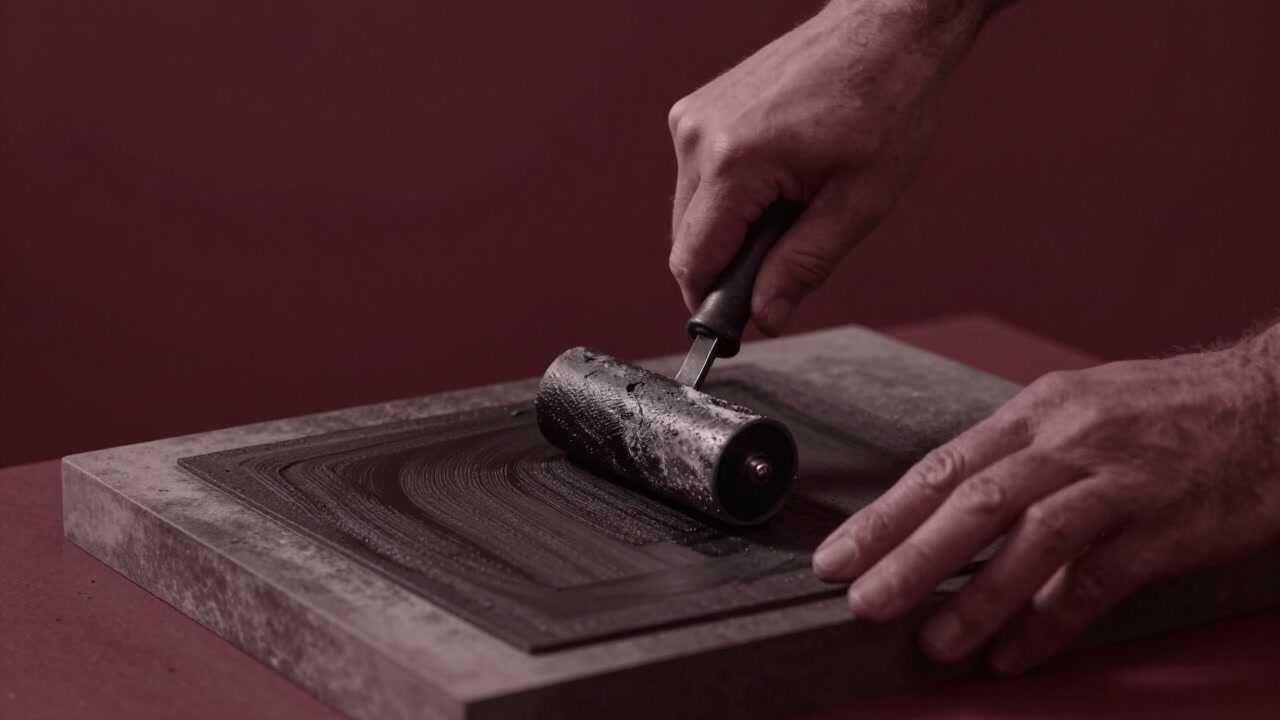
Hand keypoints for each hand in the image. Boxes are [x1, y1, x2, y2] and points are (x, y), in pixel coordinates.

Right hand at [666, 0, 988, 333]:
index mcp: (734, 160)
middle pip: (686, 241)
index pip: (694, 261)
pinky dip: (728, 198)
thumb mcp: (859, 203)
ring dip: (730, 230)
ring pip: (690, 213)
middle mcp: (699, 135)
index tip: (737, 327)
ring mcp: (692, 117)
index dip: (711, 304)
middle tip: (786, 260)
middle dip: (728, 267)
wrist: (885, 31)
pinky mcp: (696, 110)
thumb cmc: (885, 103)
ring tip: (791, 207)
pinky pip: (698, 180)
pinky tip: (777, 179)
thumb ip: (802, 266)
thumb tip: (765, 318)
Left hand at [812, 326, 1279, 673]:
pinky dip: (1049, 621)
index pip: (942, 466)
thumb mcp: (1078, 411)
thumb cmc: (1166, 412)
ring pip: (1031, 538)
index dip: (884, 516)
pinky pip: (1098, 579)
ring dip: (975, 595)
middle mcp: (1070, 440)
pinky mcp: (1166, 524)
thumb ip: (1015, 454)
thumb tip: (946, 502)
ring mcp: (1119, 481)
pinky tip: (1013, 654)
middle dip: (908, 556)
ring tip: (933, 640)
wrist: (1271, 403)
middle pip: (973, 500)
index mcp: (1037, 412)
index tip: (837, 556)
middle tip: (861, 601)